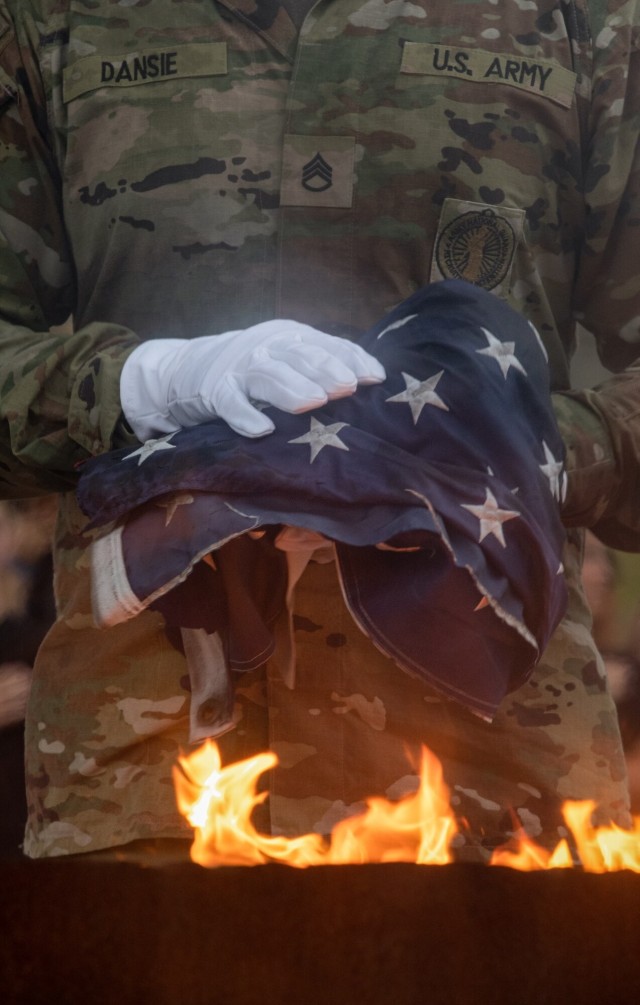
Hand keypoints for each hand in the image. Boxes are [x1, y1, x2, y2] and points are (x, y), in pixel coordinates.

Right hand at [120, 320, 385, 439]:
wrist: (186, 370)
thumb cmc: (253, 372)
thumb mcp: (286, 361)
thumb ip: (320, 369)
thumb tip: (371, 388)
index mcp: (290, 337)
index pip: (327, 344)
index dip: (351, 359)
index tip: (375, 379)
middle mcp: (267, 346)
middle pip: (300, 356)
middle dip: (325, 370)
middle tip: (346, 389)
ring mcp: (239, 367)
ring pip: (268, 375)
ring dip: (290, 389)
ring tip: (313, 404)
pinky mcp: (213, 391)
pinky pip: (230, 403)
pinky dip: (245, 416)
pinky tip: (263, 430)